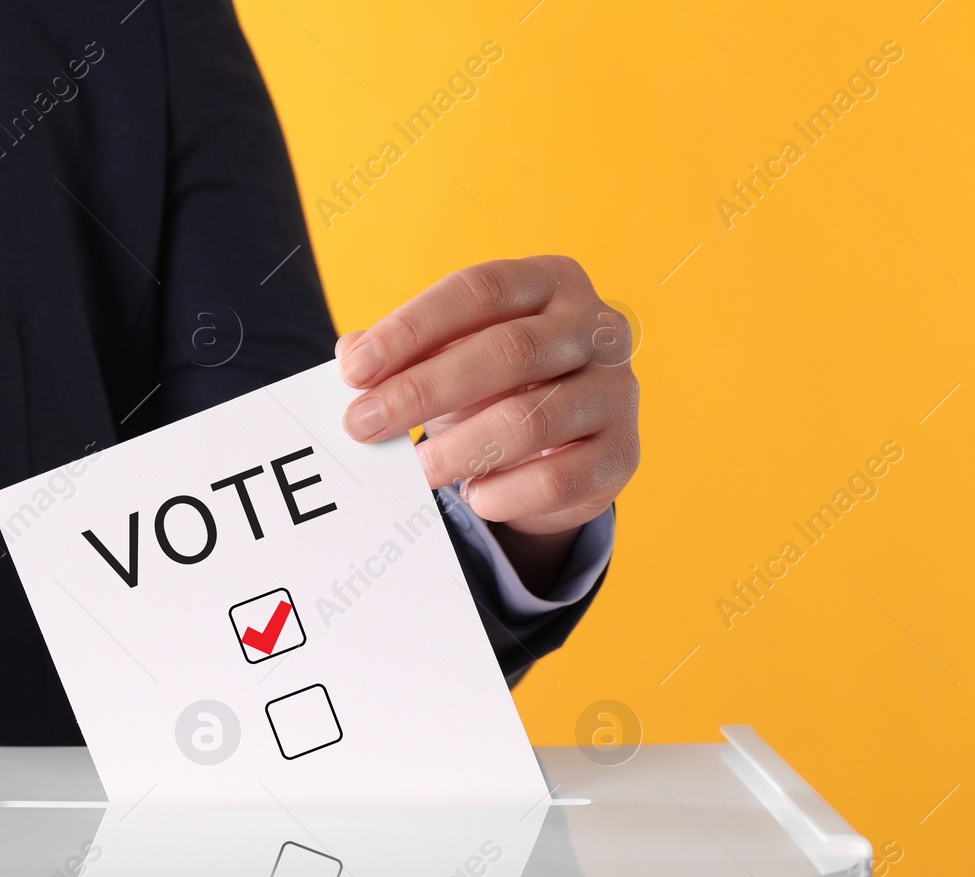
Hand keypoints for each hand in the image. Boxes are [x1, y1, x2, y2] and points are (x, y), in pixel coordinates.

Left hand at [336, 255, 639, 590]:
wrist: (569, 443)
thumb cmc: (499, 384)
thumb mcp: (455, 354)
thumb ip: (406, 351)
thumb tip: (351, 357)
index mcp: (551, 281)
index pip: (479, 290)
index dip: (412, 328)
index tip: (353, 370)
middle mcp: (595, 326)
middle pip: (507, 351)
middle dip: (422, 391)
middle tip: (363, 426)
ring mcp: (617, 391)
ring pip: (531, 420)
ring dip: (459, 449)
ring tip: (414, 469)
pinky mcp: (623, 454)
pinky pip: (559, 479)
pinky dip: (506, 493)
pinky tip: (474, 496)